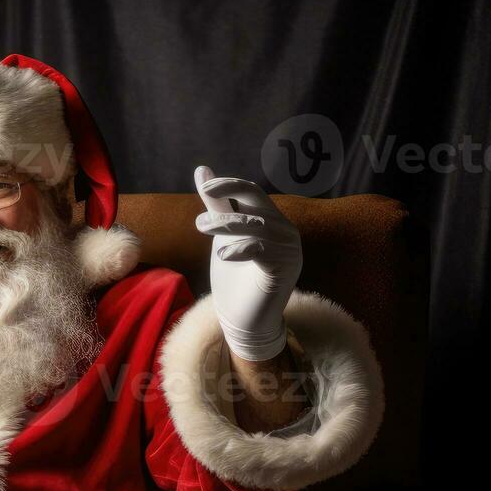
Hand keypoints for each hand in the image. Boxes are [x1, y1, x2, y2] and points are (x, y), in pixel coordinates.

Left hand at [193, 165, 302, 360]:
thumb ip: (216, 205)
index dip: (230, 185)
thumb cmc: (233, 277)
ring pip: (255, 225)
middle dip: (229, 195)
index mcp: (272, 220)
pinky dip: (240, 249)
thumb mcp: (222, 236)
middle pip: (257, 201)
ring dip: (225, 224)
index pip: (253, 192)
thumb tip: (202, 170)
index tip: (204, 186)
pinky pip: (261, 251)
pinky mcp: (283, 269)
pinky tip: (223, 255)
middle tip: (202, 202)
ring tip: (201, 227)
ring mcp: (288, 250)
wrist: (243, 319)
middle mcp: (285, 231)